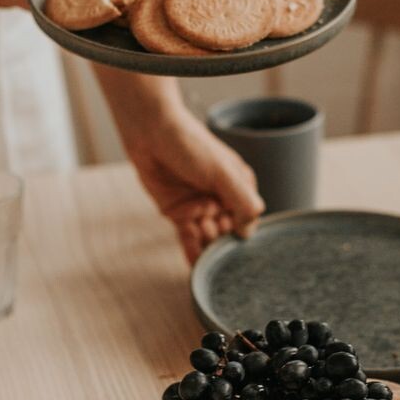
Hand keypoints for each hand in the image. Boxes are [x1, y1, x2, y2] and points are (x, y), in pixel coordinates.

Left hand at [125, 108, 264, 264]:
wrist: (150, 134)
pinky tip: (196, 265)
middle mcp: (220, 198)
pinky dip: (192, 251)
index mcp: (238, 185)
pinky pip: (188, 237)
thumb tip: (248, 233)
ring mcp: (199, 206)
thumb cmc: (190, 145)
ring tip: (201, 224)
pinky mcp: (178, 212)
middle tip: (211, 220)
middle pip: (227, 230)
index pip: (248, 218)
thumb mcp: (223, 172)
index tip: (231, 228)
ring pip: (208, 236)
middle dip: (220, 232)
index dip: (239, 227)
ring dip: (206, 240)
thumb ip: (242, 201)